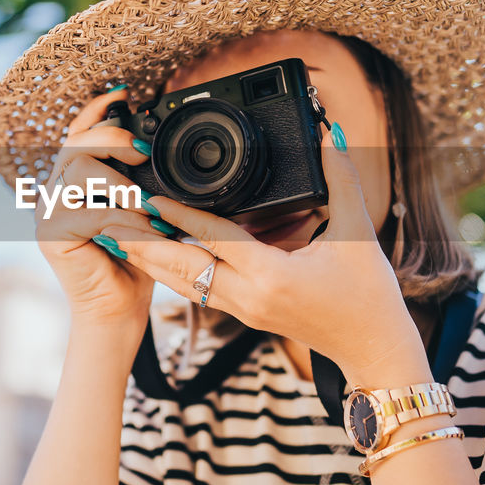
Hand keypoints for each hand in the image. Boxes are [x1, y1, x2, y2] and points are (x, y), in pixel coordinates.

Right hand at [36, 87, 169, 340]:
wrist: (118, 308)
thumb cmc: (132, 259)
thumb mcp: (140, 210)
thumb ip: (137, 178)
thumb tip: (153, 146)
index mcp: (72, 180)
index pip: (78, 133)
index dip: (97, 110)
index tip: (124, 94)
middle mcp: (54, 191)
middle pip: (77, 145)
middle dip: (114, 140)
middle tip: (145, 154)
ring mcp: (48, 212)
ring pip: (81, 172)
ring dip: (122, 185)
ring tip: (149, 204)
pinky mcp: (50, 235)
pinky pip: (92, 213)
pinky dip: (125, 220)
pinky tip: (147, 232)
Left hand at [93, 124, 422, 377]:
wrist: (373, 349)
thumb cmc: (368, 296)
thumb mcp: (358, 233)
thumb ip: (340, 179)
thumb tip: (330, 134)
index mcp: (271, 276)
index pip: (214, 239)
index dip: (180, 215)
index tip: (149, 194)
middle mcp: (248, 297)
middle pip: (182, 267)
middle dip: (146, 242)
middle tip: (112, 216)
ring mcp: (243, 310)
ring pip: (184, 283)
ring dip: (153, 258)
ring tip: (121, 233)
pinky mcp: (244, 315)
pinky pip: (198, 291)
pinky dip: (174, 272)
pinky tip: (158, 255)